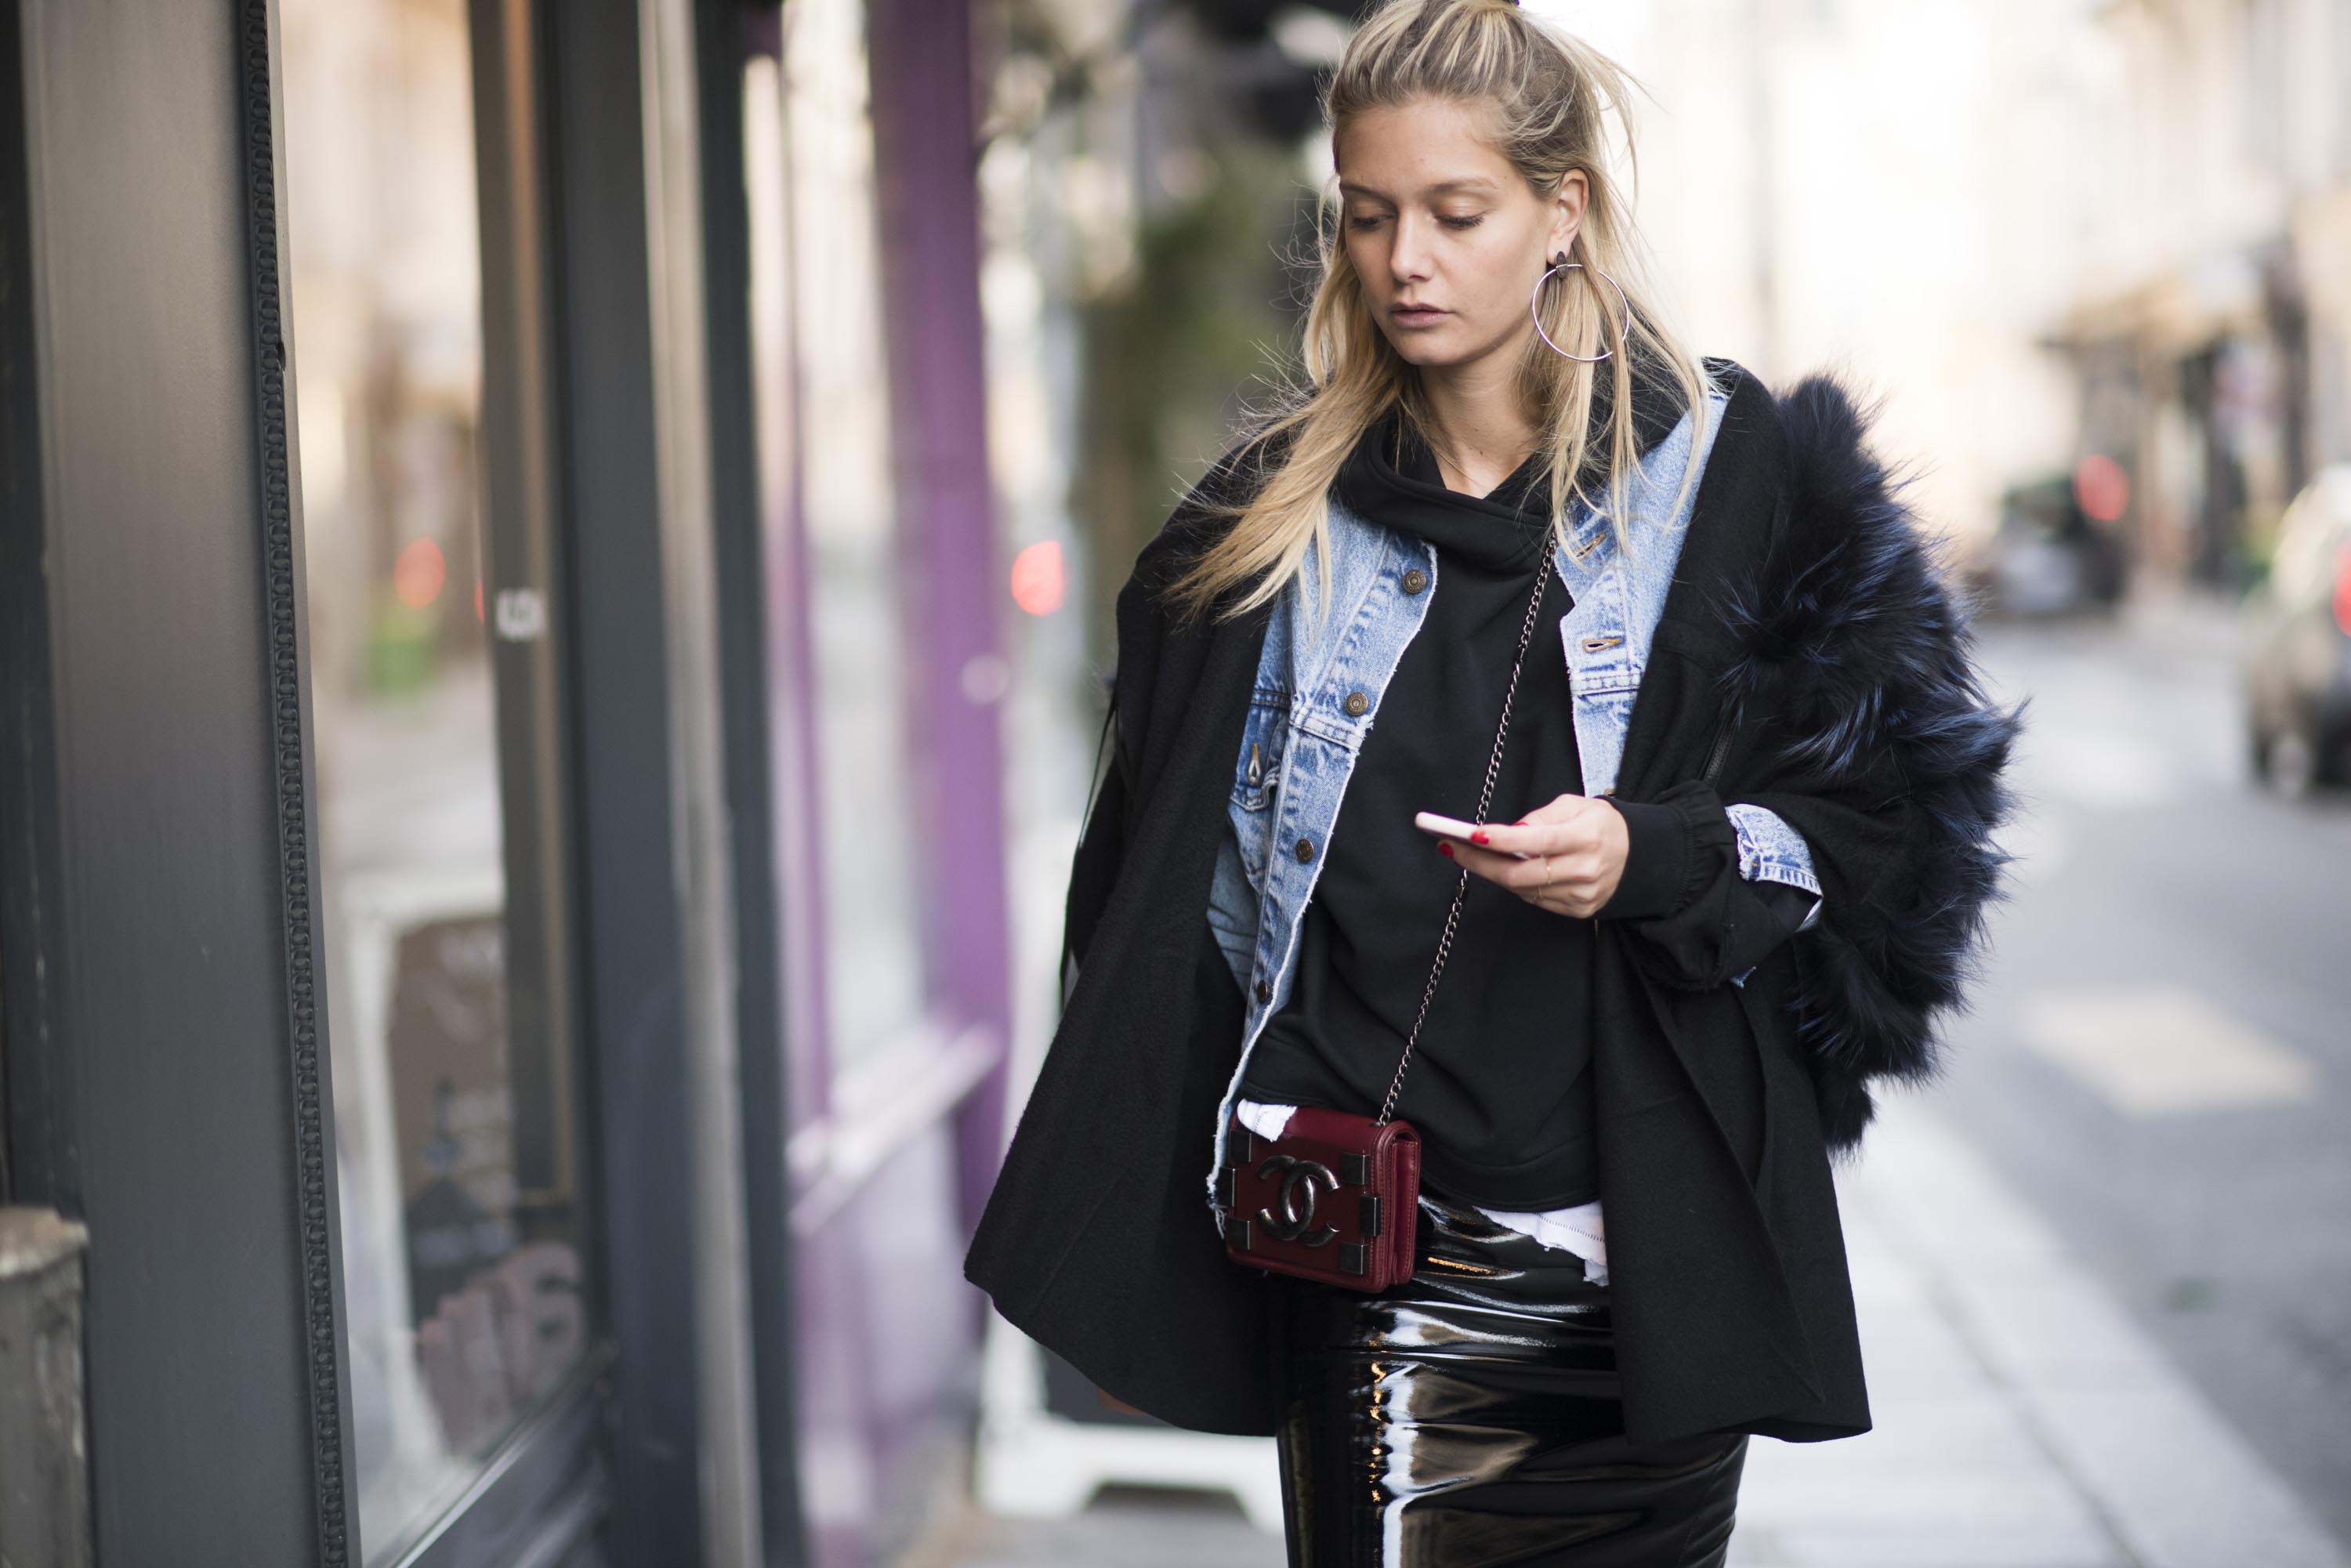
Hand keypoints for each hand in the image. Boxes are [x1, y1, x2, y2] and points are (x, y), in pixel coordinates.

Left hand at [1434, 793, 1627, 918]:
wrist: (1639, 856)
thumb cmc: (1602, 825)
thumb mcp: (1576, 805)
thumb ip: (1541, 816)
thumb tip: (1507, 830)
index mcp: (1587, 837)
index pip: (1538, 840)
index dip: (1502, 839)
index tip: (1471, 834)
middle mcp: (1585, 869)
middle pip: (1521, 874)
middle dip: (1480, 863)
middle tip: (1452, 848)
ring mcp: (1582, 895)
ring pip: (1523, 890)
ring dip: (1493, 874)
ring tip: (1470, 855)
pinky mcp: (1579, 910)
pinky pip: (1535, 900)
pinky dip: (1516, 885)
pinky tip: (1505, 870)